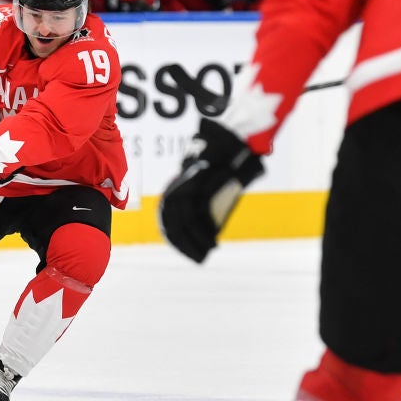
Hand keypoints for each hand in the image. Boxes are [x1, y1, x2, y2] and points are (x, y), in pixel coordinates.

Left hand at [159, 118, 263, 262]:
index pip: (168, 217)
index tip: (187, 251)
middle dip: (184, 243)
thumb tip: (204, 228)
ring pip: (185, 220)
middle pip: (174, 221)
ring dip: (195, 240)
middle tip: (197, 257)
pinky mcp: (203, 184)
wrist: (232, 143)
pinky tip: (213, 242)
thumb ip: (201, 202)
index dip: (176, 237)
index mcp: (177, 187)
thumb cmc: (223, 164)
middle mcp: (178, 186)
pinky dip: (205, 231)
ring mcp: (189, 184)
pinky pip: (200, 213)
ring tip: (206, 252)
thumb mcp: (208, 184)